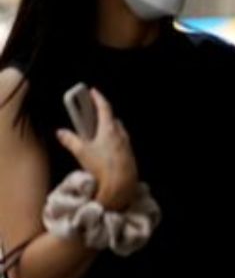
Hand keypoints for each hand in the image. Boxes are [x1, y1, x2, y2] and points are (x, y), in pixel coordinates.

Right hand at [55, 88, 138, 209]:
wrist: (122, 185)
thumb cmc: (103, 167)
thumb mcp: (82, 152)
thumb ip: (70, 140)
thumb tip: (61, 133)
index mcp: (109, 129)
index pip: (104, 107)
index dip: (97, 98)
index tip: (93, 92)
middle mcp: (121, 134)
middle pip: (112, 119)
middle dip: (102, 115)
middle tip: (91, 114)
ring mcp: (127, 145)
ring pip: (117, 131)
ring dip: (108, 129)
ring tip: (96, 134)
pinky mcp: (130, 155)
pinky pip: (121, 143)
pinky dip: (113, 141)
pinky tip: (105, 150)